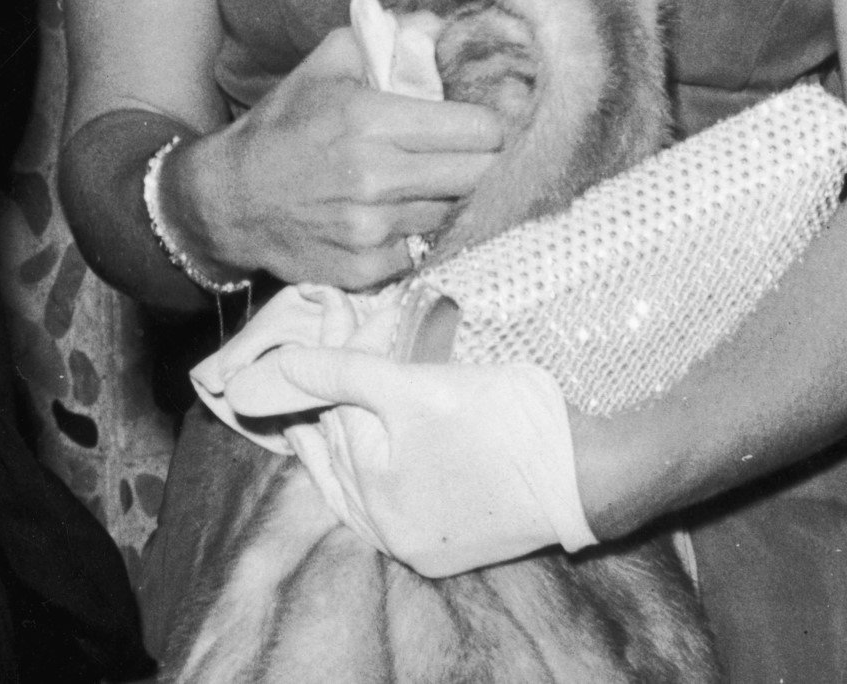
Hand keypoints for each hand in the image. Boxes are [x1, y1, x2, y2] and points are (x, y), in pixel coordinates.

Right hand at [173, 28, 501, 289]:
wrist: (230, 199)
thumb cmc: (283, 127)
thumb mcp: (325, 65)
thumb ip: (383, 37)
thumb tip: (434, 22)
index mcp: (369, 120)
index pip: (475, 130)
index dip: (494, 125)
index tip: (493, 123)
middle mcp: (375, 178)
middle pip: (478, 176)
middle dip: (487, 162)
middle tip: (482, 154)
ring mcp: (371, 230)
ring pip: (454, 215)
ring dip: (454, 198)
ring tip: (439, 182)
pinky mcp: (364, 270)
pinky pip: (422, 251)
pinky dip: (421, 234)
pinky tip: (406, 214)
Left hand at [263, 346, 592, 578]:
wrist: (593, 469)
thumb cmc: (508, 419)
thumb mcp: (416, 385)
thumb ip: (335, 373)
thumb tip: (253, 378)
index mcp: (374, 497)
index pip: (333, 407)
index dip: (336, 347)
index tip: (335, 302)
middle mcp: (388, 533)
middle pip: (343, 441)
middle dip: (338, 381)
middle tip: (341, 323)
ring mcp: (420, 543)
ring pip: (360, 474)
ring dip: (350, 423)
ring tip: (341, 379)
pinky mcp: (449, 544)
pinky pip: (393, 496)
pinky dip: (380, 459)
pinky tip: (378, 433)